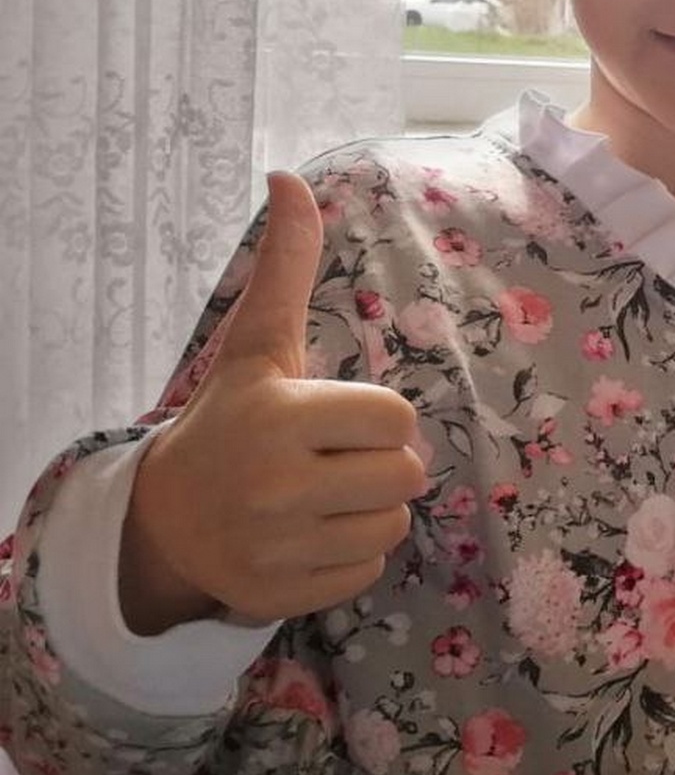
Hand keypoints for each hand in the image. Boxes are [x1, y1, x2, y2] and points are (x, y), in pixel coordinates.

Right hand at [121, 172, 426, 632]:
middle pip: (409, 475)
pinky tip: (308, 538)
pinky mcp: (282, 596)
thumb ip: (284, 268)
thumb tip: (291, 178)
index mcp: (280, 416)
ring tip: (323, 498)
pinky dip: (348, 558)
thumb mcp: (258, 346)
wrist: (164, 519)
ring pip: (393, 526)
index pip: (396, 418)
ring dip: (370, 511)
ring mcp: (279, 548)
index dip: (378, 417)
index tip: (338, 418)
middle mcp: (278, 485)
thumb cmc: (231, 422)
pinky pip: (367, 573)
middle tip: (338, 460)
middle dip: (384, 465)